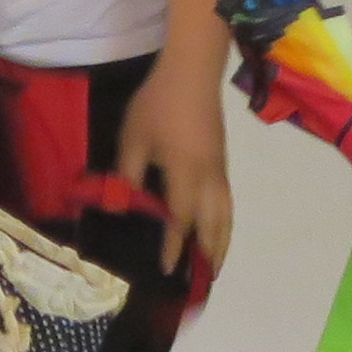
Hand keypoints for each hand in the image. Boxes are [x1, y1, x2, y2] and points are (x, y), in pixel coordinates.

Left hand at [119, 63, 235, 280]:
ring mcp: (220, 169)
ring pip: (227, 214)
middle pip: (215, 225)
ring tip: (215, 265)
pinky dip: (224, 223)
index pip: (181, 220)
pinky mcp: (222, 161)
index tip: (167, 270)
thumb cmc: (159, 102)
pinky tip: (216, 228)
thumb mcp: (134, 137)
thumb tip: (123, 207)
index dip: (174, 247)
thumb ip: (127, 174)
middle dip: (209, 255)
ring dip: (222, 242)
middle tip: (202, 282)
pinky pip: (227, 202)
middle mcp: (209, 178)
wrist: (192, 69)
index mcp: (185, 174)